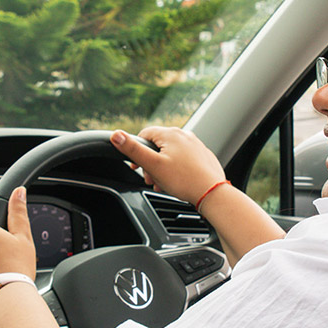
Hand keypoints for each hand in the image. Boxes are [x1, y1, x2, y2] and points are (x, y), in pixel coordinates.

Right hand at [110, 127, 225, 204]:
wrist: (212, 193)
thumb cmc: (183, 180)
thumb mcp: (153, 165)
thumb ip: (133, 149)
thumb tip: (116, 135)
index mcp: (171, 134)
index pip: (145, 135)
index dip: (136, 151)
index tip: (135, 166)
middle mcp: (185, 135)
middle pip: (158, 146)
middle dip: (151, 164)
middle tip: (151, 179)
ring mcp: (196, 145)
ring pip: (171, 155)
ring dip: (163, 169)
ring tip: (164, 184)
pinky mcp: (203, 156)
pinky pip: (184, 160)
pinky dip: (176, 170)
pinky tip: (177, 183)